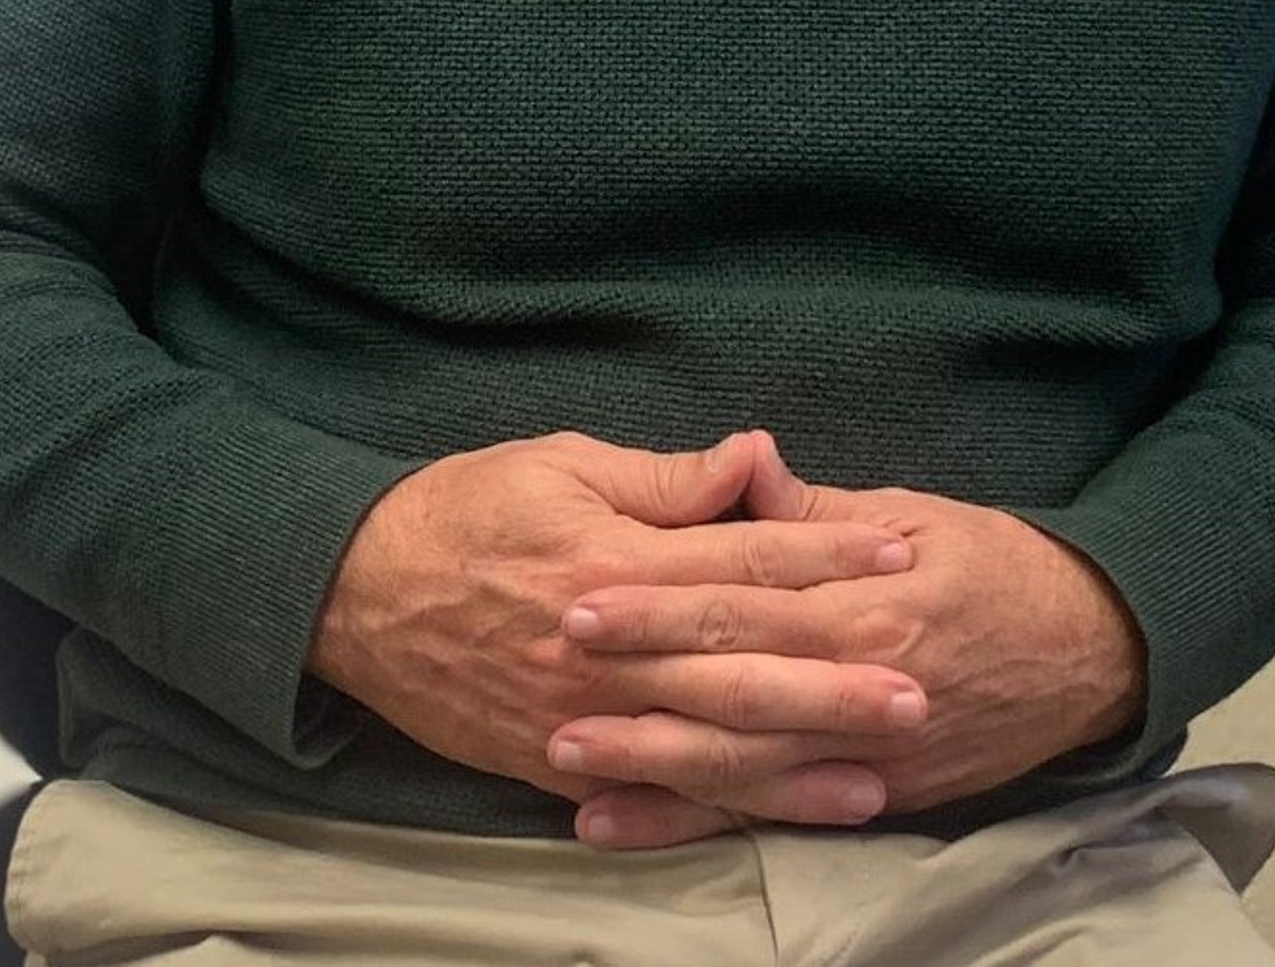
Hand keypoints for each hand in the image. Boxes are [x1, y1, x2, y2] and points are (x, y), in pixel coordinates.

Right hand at [310, 429, 924, 837]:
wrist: (353, 591)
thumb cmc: (465, 509)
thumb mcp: (562, 464)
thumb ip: (665, 479)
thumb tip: (755, 459)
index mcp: (617, 561)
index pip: (744, 555)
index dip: (827, 553)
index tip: (901, 552)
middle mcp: (608, 649)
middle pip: (740, 665)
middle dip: (835, 679)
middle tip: (921, 689)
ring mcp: (584, 717)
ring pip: (708, 746)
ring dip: (796, 762)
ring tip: (879, 769)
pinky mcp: (557, 762)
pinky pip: (653, 793)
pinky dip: (718, 810)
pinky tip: (774, 815)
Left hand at [552, 434, 1145, 846]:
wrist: (1093, 652)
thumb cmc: (998, 566)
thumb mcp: (913, 513)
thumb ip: (816, 512)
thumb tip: (746, 465)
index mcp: (866, 601)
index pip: (742, 599)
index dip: (660, 599)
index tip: (582, 591)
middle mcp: (862, 686)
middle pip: (729, 687)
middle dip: (636, 682)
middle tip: (549, 668)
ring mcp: (866, 756)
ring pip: (740, 767)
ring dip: (649, 763)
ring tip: (564, 756)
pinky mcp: (873, 802)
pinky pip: (768, 816)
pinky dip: (693, 822)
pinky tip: (625, 821)